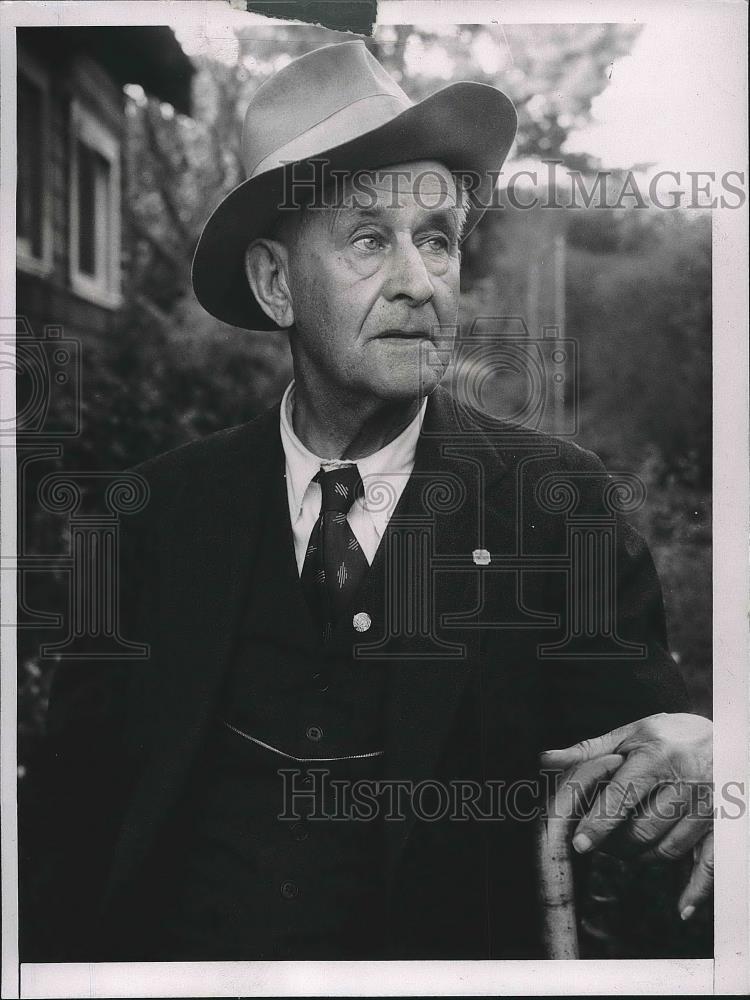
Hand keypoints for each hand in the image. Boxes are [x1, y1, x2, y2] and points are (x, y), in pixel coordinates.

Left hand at [540, 712, 712, 919]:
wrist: (725, 737)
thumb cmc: (669, 736)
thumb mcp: (629, 735)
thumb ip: (588, 751)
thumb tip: (545, 759)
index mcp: (657, 757)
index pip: (623, 797)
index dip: (599, 822)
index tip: (580, 843)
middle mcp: (685, 783)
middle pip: (643, 829)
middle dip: (616, 842)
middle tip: (600, 842)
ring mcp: (707, 808)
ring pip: (668, 849)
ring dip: (642, 856)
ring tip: (627, 847)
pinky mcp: (723, 826)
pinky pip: (710, 864)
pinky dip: (696, 890)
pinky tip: (682, 908)